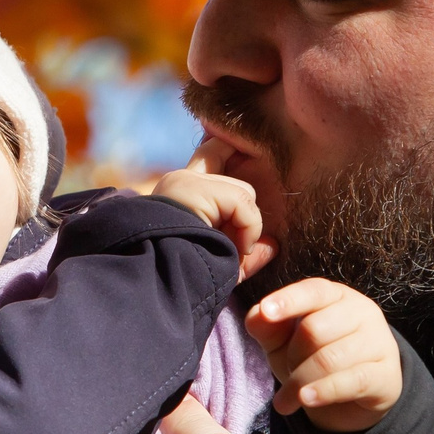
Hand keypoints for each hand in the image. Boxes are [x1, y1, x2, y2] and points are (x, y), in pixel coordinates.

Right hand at [152, 142, 275, 279]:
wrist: (161, 284)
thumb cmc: (190, 281)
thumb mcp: (224, 264)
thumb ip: (246, 253)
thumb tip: (272, 246)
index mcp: (180, 196)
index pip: (211, 154)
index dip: (229, 150)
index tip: (244, 154)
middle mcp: (180, 182)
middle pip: (234, 171)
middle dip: (246, 205)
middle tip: (241, 242)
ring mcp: (186, 182)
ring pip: (243, 192)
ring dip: (245, 226)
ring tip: (232, 251)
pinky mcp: (195, 189)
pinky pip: (242, 202)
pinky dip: (248, 228)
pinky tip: (236, 249)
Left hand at [247, 277, 402, 432]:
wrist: (351, 399)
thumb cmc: (313, 359)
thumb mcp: (284, 343)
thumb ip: (268, 326)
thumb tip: (257, 315)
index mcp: (336, 296)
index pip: (313, 291)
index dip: (289, 301)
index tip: (266, 311)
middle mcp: (362, 312)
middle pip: (314, 329)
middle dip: (292, 356)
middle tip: (287, 375)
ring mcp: (379, 342)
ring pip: (329, 358)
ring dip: (300, 382)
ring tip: (288, 398)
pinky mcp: (386, 375)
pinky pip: (351, 381)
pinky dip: (323, 391)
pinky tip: (306, 400)